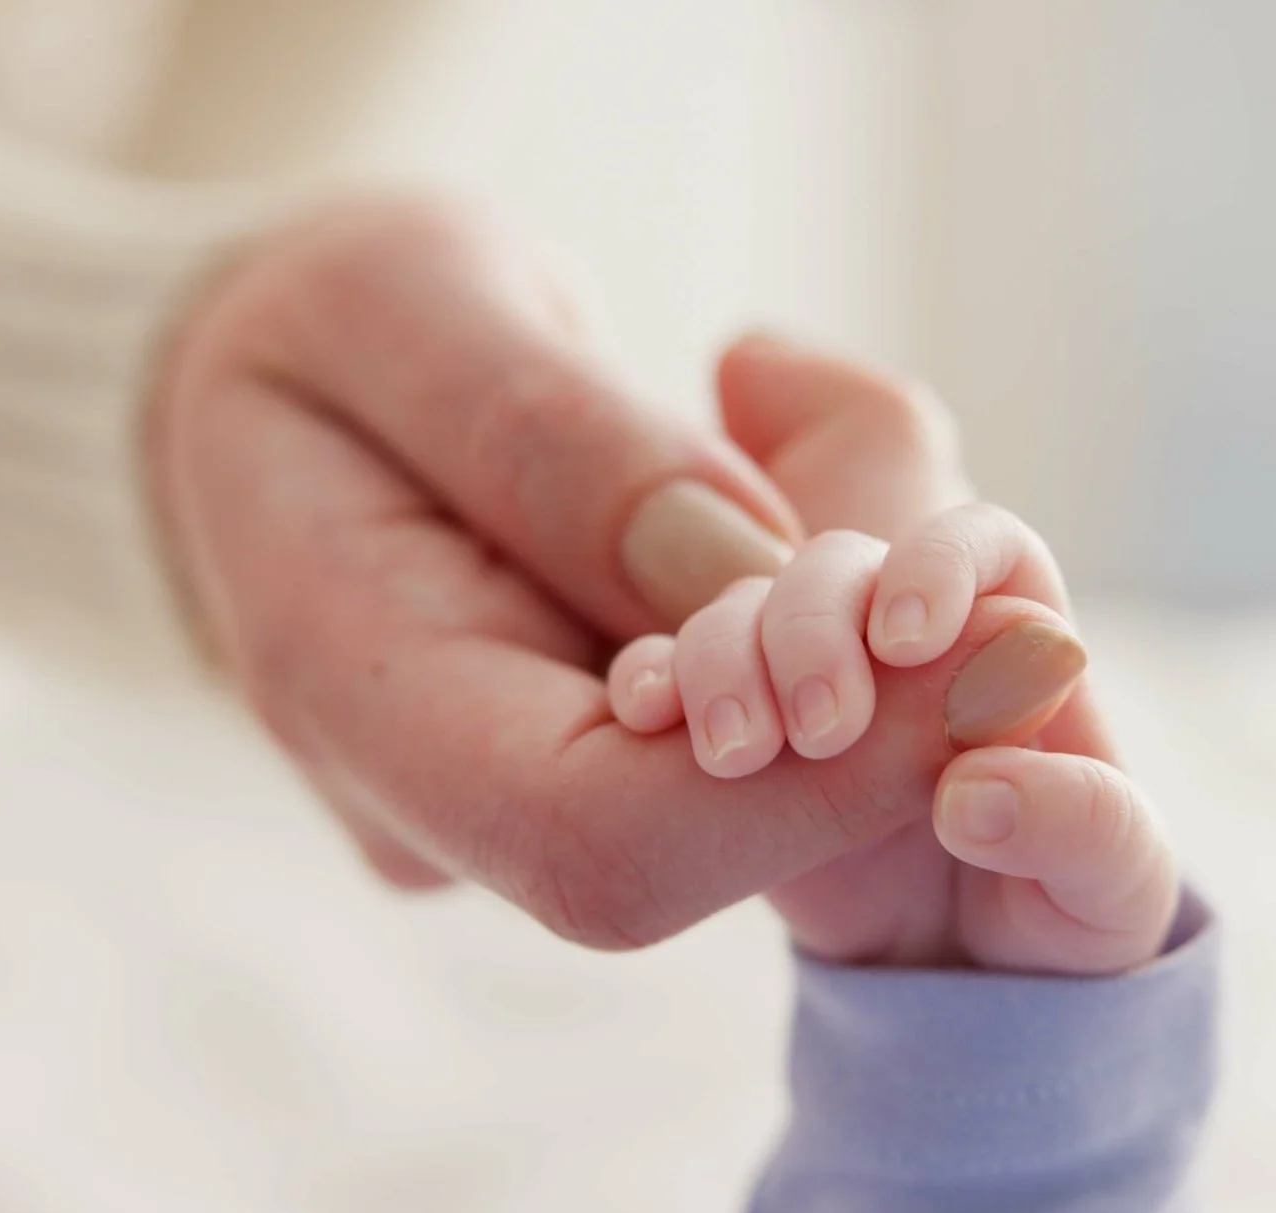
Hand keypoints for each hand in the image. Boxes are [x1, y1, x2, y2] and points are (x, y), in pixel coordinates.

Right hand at [147, 194, 1089, 948]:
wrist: (267, 391)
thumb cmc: (323, 322)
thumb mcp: (413, 300)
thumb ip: (563, 441)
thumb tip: (763, 583)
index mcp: (344, 694)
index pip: (601, 844)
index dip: (812, 786)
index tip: (978, 652)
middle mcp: (427, 804)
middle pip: (691, 848)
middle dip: (873, 729)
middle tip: (1007, 594)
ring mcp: (498, 813)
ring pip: (732, 814)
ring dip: (870, 699)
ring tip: (930, 544)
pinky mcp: (569, 781)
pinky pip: (729, 767)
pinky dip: (828, 677)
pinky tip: (870, 576)